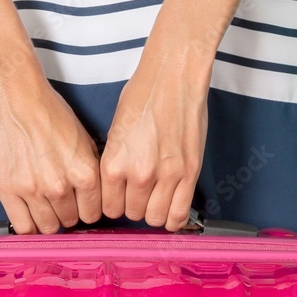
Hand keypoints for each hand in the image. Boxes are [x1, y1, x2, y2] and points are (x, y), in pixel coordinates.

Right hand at [0, 72, 102, 234]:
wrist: (14, 98)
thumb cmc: (47, 111)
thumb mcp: (83, 139)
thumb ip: (89, 170)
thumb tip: (92, 195)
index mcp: (84, 173)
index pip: (93, 213)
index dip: (86, 209)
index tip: (80, 206)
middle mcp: (60, 186)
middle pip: (70, 221)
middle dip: (67, 213)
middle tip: (60, 203)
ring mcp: (32, 190)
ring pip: (47, 227)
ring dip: (48, 220)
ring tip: (44, 207)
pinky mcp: (8, 191)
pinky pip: (22, 226)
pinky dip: (28, 226)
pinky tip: (29, 215)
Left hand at [101, 48, 209, 231]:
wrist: (173, 77)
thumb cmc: (143, 95)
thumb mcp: (114, 131)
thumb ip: (115, 162)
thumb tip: (115, 185)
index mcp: (114, 163)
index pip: (107, 207)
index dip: (113, 203)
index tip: (118, 198)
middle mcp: (139, 174)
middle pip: (131, 214)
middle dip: (133, 207)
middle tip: (138, 194)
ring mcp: (166, 175)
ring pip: (155, 218)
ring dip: (153, 212)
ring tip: (154, 198)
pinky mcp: (190, 173)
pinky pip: (180, 214)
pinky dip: (174, 217)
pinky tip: (170, 208)